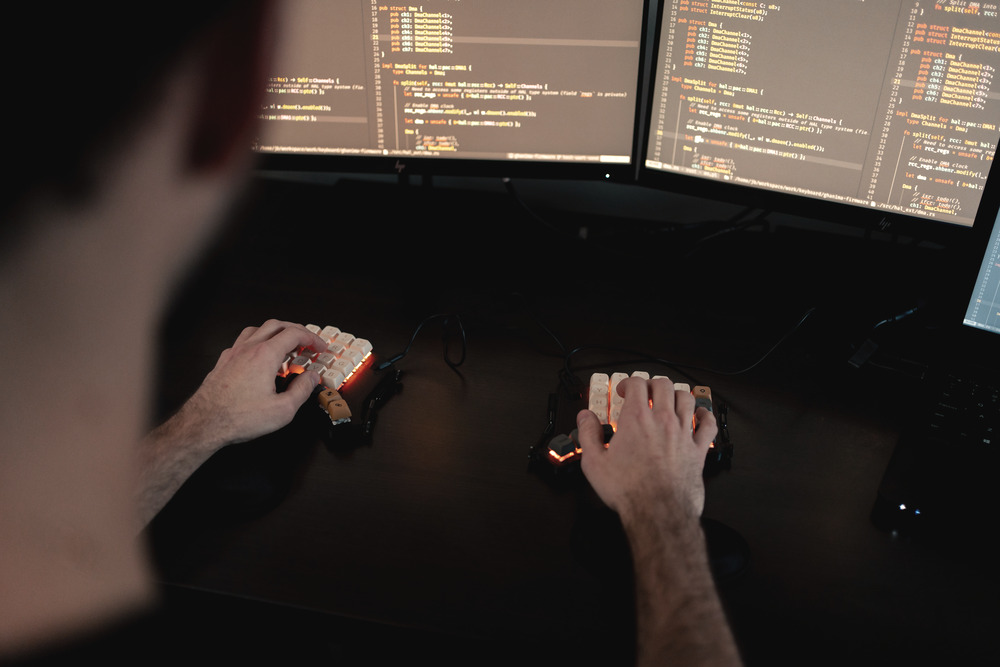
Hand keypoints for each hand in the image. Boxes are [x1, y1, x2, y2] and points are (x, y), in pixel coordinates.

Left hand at [177, 319, 327, 449]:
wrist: (204, 423)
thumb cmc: (238, 417)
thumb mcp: (283, 410)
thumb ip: (302, 390)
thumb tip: (312, 378)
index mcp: (265, 355)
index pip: (295, 334)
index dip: (312, 338)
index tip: (320, 347)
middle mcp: (248, 349)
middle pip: (277, 325)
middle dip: (297, 331)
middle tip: (307, 343)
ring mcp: (233, 353)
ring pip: (258, 329)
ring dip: (276, 332)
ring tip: (285, 345)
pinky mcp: (223, 362)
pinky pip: (243, 341)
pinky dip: (258, 341)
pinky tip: (260, 356)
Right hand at [576, 376, 716, 522]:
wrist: (657, 511)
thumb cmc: (629, 490)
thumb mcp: (594, 463)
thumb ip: (588, 435)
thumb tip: (585, 418)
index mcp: (636, 420)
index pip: (637, 384)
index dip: (628, 383)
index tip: (624, 391)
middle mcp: (662, 421)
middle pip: (663, 385)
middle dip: (652, 384)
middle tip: (645, 392)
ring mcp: (682, 433)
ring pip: (685, 399)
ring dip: (676, 394)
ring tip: (669, 399)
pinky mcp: (697, 450)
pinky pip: (708, 424)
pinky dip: (705, 415)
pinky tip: (700, 415)